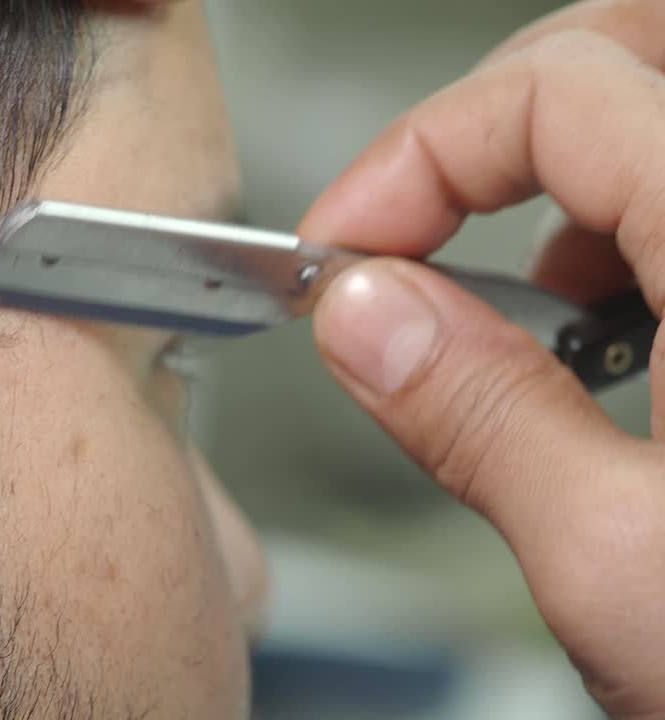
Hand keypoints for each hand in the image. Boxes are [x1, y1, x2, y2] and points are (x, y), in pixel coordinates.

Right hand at [301, 1, 664, 716]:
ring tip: (513, 290)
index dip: (420, 150)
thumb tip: (366, 315)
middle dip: (498, 114)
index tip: (346, 244)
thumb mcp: (623, 571)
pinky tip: (607, 323)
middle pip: (634, 48)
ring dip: (566, 161)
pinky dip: (628, 217)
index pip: (563, 90)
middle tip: (414, 216)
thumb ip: (479, 418)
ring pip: (663, 111)